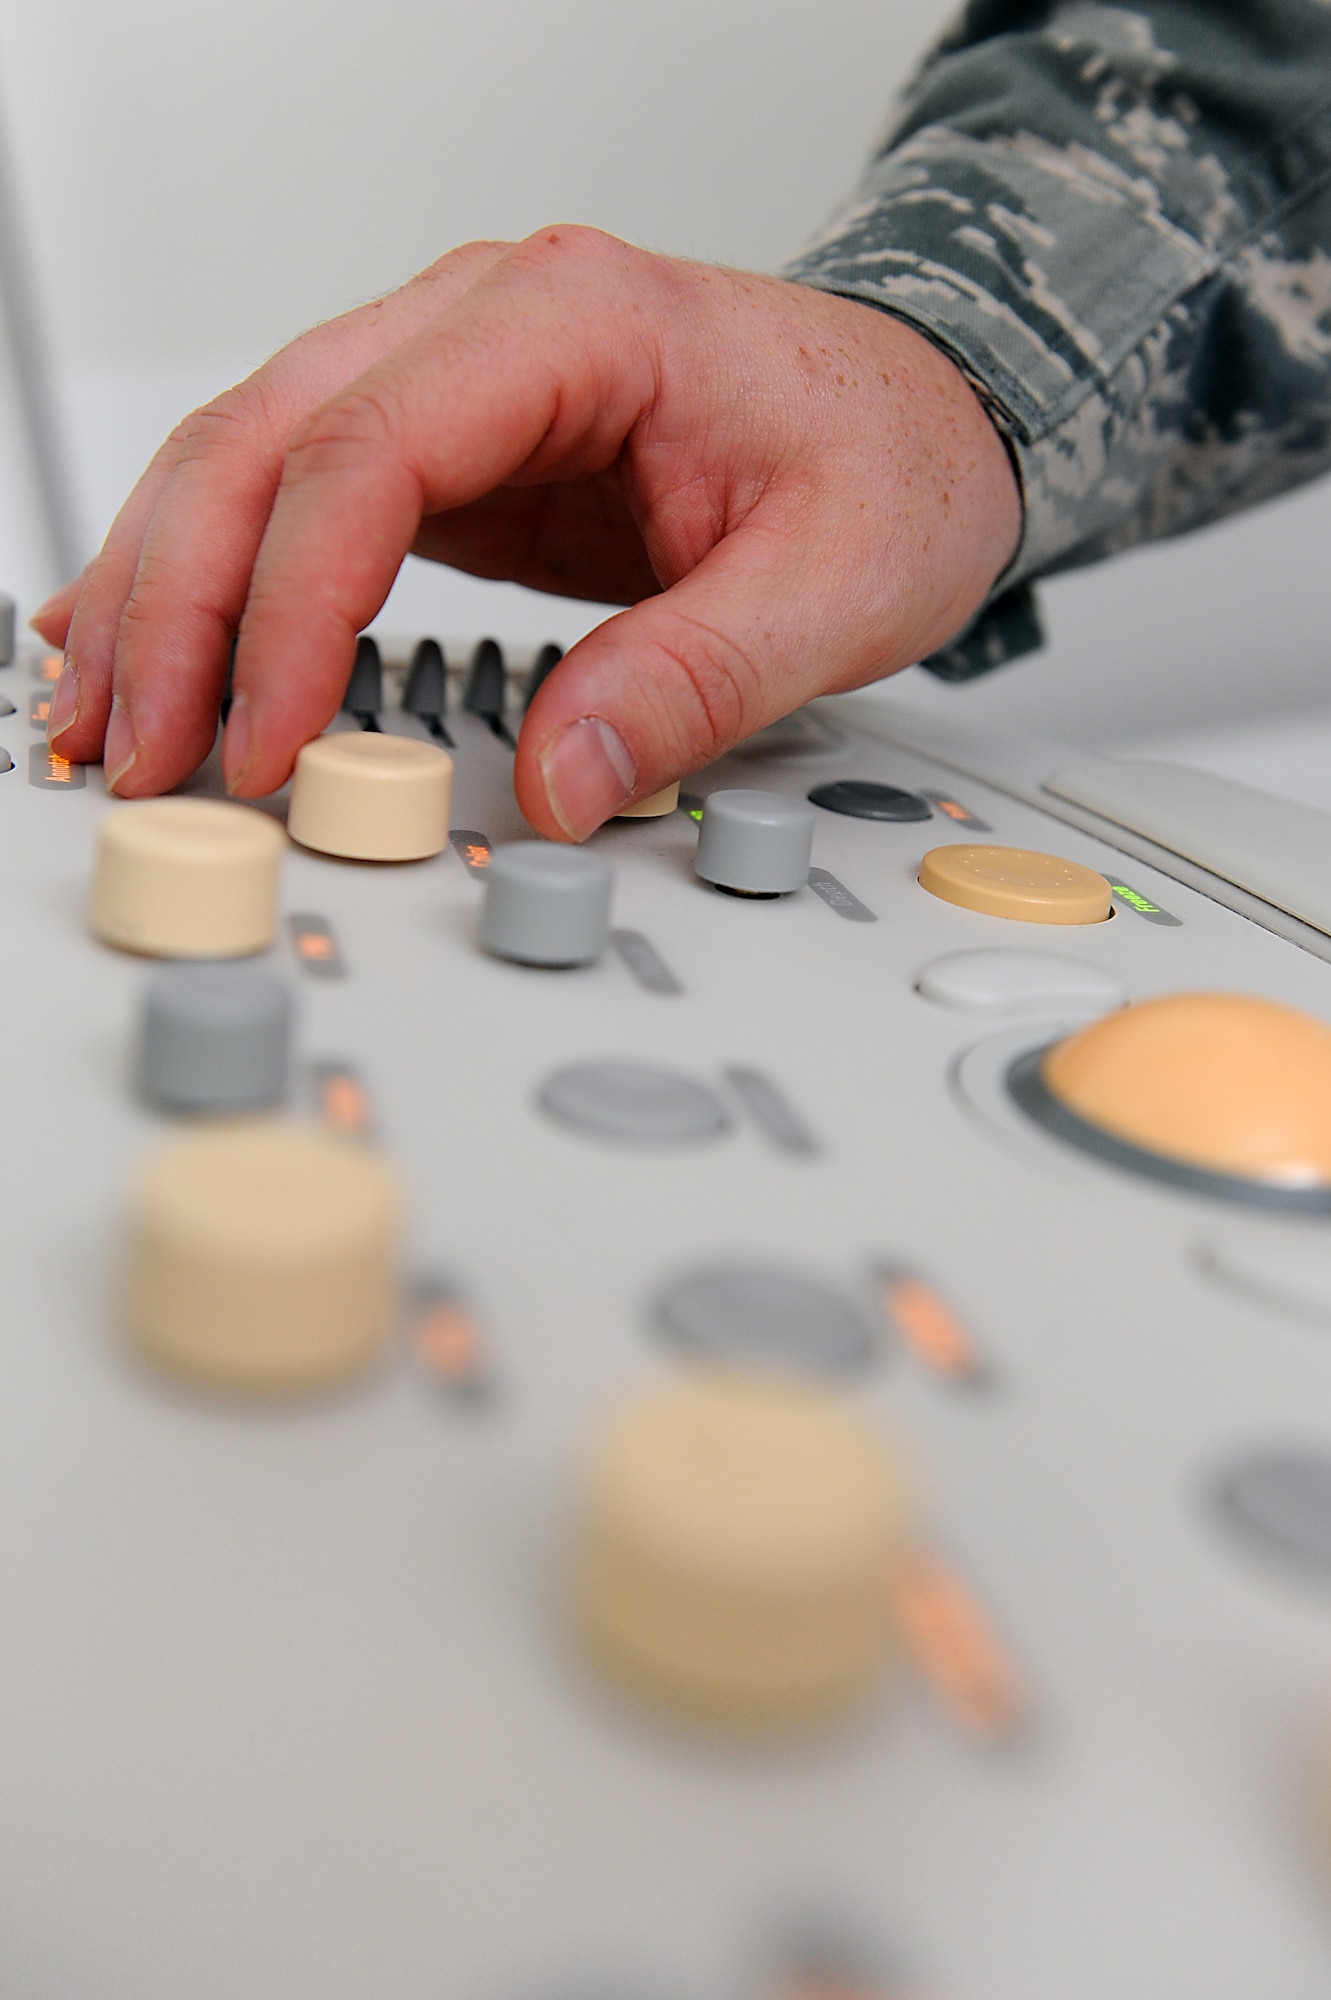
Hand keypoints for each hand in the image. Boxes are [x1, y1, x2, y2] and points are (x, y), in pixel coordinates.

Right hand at [36, 228, 1020, 839]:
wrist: (922, 412)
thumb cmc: (890, 459)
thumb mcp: (831, 583)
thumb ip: (695, 680)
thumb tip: (558, 782)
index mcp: (571, 321)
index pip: (369, 451)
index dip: (293, 607)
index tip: (270, 740)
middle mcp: (483, 328)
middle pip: (263, 443)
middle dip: (177, 606)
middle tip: (130, 748)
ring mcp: (452, 383)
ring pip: (247, 462)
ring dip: (163, 591)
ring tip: (103, 713)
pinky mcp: (448, 451)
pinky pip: (294, 499)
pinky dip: (214, 576)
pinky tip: (147, 635)